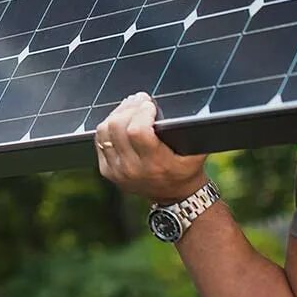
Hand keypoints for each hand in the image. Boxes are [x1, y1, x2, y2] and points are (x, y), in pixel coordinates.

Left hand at [94, 93, 208, 203]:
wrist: (175, 196)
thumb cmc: (186, 169)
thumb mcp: (196, 152)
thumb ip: (192, 132)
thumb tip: (191, 108)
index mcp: (156, 164)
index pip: (138, 131)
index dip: (142, 112)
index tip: (150, 104)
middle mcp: (133, 170)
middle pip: (117, 127)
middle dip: (129, 108)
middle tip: (139, 100)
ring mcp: (117, 171)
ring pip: (104, 131)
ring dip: (117, 114)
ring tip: (130, 107)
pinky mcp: (107, 171)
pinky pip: (99, 141)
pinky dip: (108, 127)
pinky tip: (120, 120)